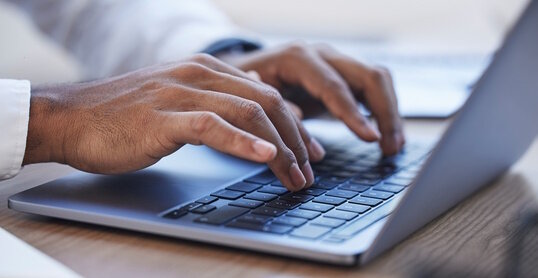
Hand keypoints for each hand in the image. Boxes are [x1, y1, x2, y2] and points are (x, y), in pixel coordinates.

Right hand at [23, 54, 324, 190]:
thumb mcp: (177, 98)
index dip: (294, 125)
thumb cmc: (123, 115)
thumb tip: (250, 101)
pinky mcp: (162, 117)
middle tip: (309, 170)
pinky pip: (212, 126)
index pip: (266, 94)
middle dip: (295, 140)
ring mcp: (180, 93)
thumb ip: (214, 98)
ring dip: (278, 148)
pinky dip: (242, 142)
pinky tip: (264, 156)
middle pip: (266, 103)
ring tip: (295, 176)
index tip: (309, 152)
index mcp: (205, 70)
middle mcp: (198, 75)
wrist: (70, 117)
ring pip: (247, 113)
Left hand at [219, 42, 404, 154]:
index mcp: (298, 58)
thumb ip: (271, 105)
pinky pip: (374, 89)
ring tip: (393, 147)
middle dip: (385, 112)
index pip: (334, 85)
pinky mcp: (343, 76)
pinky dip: (384, 112)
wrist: (246, 70)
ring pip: (378, 80)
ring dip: (391, 113)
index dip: (353, 114)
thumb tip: (294, 118)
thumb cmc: (245, 85)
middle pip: (369, 76)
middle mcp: (323, 55)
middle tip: (390, 148)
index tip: (370, 138)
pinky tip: (388, 136)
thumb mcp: (250, 96)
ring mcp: (336, 63)